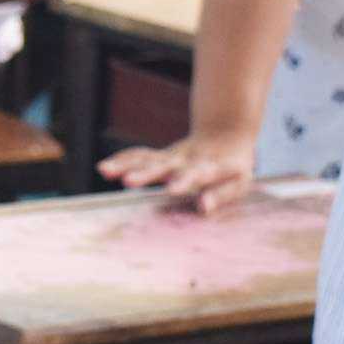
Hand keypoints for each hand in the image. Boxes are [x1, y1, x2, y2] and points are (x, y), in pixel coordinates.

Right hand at [98, 127, 258, 213]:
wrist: (225, 134)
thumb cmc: (235, 168)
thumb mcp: (239, 182)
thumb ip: (221, 195)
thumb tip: (203, 208)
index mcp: (209, 167)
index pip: (197, 174)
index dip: (185, 181)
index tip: (174, 190)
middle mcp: (186, 161)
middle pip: (164, 166)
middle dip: (146, 174)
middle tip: (128, 182)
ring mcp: (171, 158)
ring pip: (147, 160)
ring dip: (127, 166)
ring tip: (105, 172)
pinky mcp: (162, 157)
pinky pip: (140, 156)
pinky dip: (124, 160)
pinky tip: (104, 168)